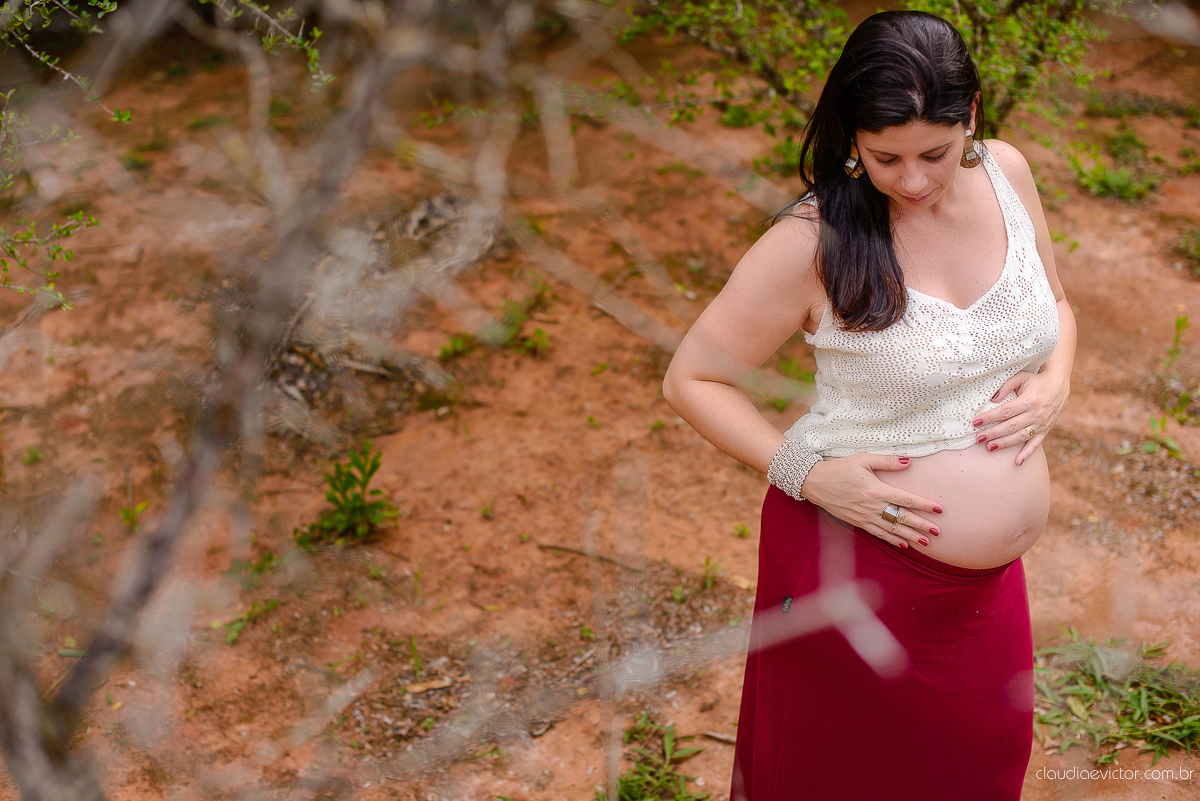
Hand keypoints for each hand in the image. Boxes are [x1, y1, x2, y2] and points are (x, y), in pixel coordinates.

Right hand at [800, 454, 941, 549]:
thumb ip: (886, 462)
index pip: (905, 499)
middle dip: (921, 525)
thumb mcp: (863, 459)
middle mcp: (872, 506)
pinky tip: (903, 545)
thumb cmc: (839, 468)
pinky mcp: (857, 522)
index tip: (939, 509)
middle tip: (938, 532)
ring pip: (892, 529)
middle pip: (902, 518)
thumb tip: (908, 462)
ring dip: (910, 536)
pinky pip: (878, 534)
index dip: (923, 505)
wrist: (815, 482)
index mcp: (876, 490)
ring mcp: (864, 516)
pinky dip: (891, 540)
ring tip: (926, 542)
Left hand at [972, 368, 1070, 465]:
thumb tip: (993, 399)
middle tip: (978, 439)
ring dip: (1005, 443)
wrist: (1059, 385)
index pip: (1005, 411)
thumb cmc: (1036, 380)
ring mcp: (1042, 424)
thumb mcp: (1022, 377)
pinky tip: (1017, 462)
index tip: (976, 422)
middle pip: (1011, 426)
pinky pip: (1036, 444)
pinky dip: (1027, 454)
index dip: (990, 417)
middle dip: (993, 433)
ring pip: (1021, 437)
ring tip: (989, 448)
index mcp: (1029, 400)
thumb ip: (1006, 386)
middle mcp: (1036, 414)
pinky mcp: (1045, 430)